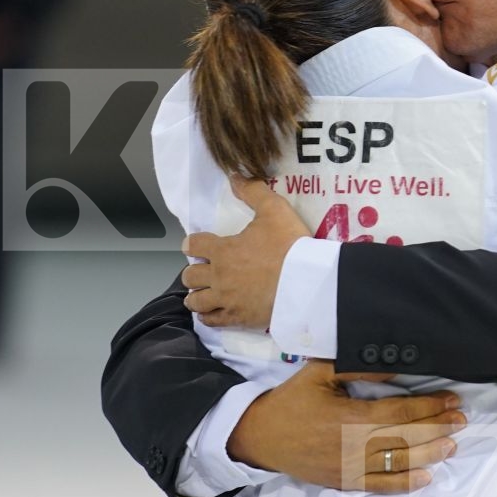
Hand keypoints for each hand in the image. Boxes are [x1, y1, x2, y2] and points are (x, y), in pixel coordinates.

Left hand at [183, 177, 308, 327]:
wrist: (306, 282)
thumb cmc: (289, 245)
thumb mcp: (274, 210)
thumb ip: (253, 191)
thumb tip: (234, 176)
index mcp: (223, 249)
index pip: (194, 244)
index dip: (192, 243)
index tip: (196, 244)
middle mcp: (218, 275)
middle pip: (190, 275)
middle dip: (194, 271)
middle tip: (204, 270)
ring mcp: (226, 299)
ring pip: (196, 301)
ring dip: (196, 295)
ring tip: (202, 293)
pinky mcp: (237, 318)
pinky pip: (212, 321)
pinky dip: (207, 316)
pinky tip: (209, 313)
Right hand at [227, 360, 467, 491]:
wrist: (260, 437)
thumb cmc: (291, 402)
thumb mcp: (318, 374)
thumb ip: (355, 370)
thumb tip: (393, 366)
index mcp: (348, 417)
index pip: (399, 412)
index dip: (428, 406)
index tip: (450, 399)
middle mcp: (353, 446)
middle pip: (405, 437)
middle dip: (436, 428)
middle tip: (461, 420)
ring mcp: (349, 468)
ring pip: (398, 463)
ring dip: (429, 454)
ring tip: (452, 445)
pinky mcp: (344, 483)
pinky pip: (379, 486)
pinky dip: (404, 484)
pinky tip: (426, 478)